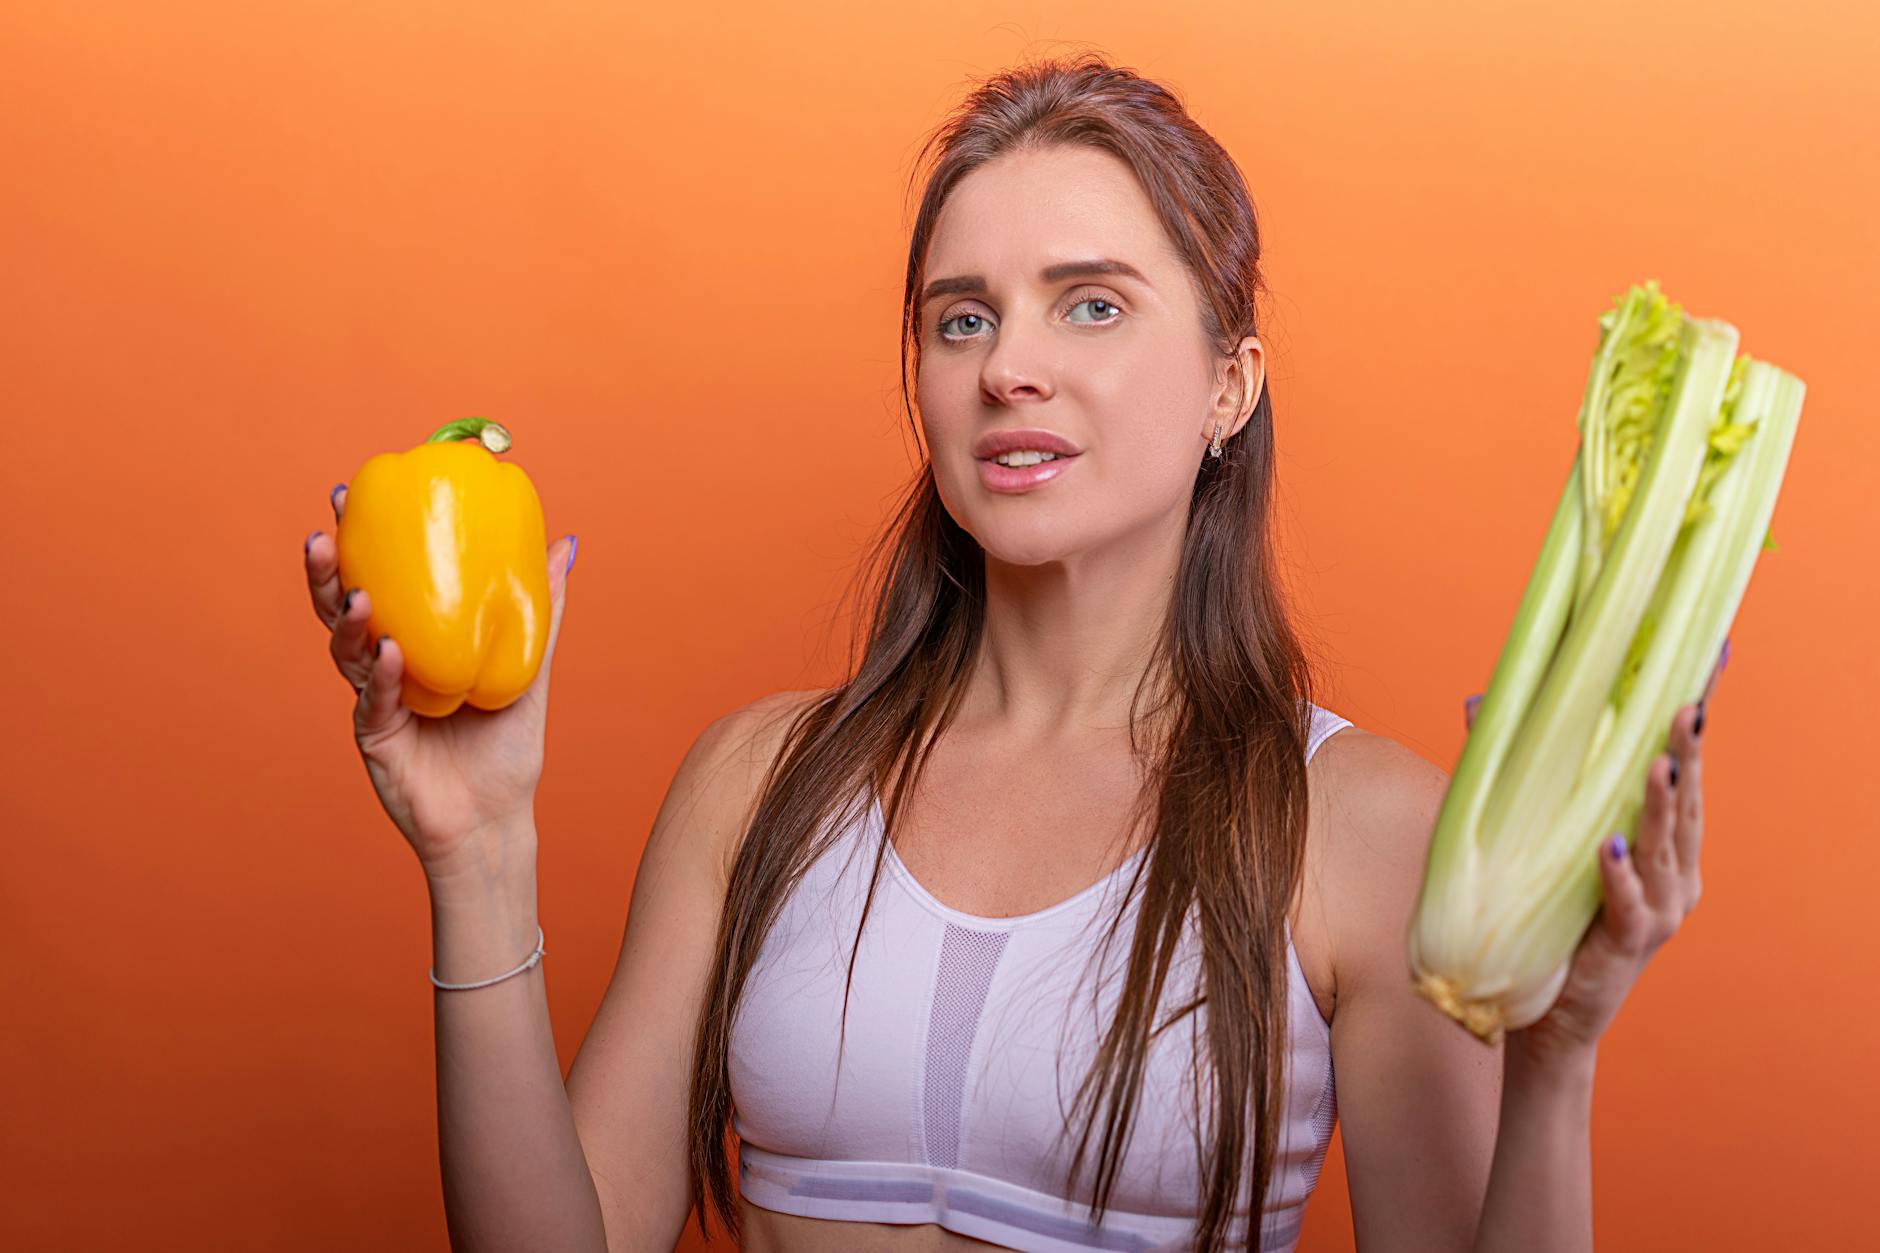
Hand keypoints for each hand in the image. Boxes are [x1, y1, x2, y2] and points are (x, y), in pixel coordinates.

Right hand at [304, 482, 577, 875]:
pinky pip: (373, 699)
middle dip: (327, 571)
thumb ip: (541, 611)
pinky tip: (388, 649)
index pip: (378, 579)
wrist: (496, 820)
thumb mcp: (529, 668)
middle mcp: (384, 664)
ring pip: (346, 650)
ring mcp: (374, 699)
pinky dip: (382, 673)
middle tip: (324, 533)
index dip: (357, 540)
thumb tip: (564, 543)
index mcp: (413, 639)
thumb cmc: (508, 747)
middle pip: (341, 607)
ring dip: (347, 618)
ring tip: (357, 592)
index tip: (347, 495)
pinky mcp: (375, 736)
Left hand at [1462, 639, 1729, 1065]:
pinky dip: (1620, 876)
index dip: (1691, 724)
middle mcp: (1673, 873)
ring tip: (1658, 761)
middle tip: (1686, 703)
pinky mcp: (1627, 945)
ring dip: (1658, 803)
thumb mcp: (1534, 837)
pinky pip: (1626, 906)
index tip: (1707, 666)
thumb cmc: (1544, 920)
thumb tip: (1480, 701)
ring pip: (1663, 848)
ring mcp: (1658, 911)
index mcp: (1660, 844)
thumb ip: (1516, 773)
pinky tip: (1611, 846)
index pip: (1680, 773)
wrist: (1542, 1018)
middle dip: (1686, 752)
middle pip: (1683, 803)